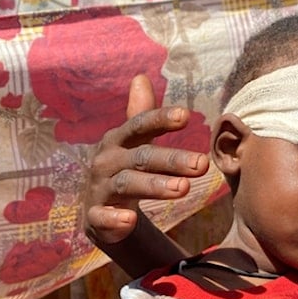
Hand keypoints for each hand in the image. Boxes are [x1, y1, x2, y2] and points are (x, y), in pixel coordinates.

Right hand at [84, 74, 208, 245]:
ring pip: (127, 185)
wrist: (97, 210)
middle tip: (202, 164)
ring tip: (184, 189)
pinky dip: (113, 219)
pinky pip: (101, 217)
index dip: (160, 119)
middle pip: (141, 157)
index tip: (186, 116)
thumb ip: (140, 114)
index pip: (139, 125)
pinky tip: (130, 221)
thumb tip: (141, 77)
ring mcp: (99, 188)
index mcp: (118, 140)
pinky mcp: (94, 217)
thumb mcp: (131, 142)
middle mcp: (107, 161)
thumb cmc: (123, 169)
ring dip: (154, 186)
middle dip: (172, 160)